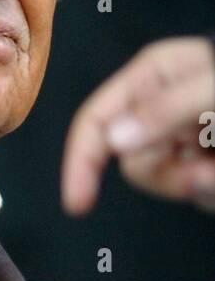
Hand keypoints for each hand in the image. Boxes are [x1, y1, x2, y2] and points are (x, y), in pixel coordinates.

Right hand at [61, 37, 214, 214]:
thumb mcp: (212, 87)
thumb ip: (165, 110)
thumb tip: (116, 138)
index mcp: (152, 78)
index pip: (95, 121)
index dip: (81, 161)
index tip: (79, 202)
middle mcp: (161, 110)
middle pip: (131, 161)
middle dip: (168, 175)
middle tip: (206, 168)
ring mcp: (183, 138)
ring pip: (165, 181)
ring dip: (199, 183)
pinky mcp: (204, 162)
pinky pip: (194, 191)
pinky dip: (213, 188)